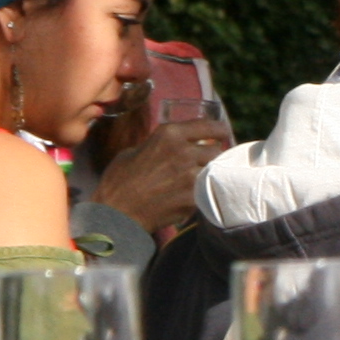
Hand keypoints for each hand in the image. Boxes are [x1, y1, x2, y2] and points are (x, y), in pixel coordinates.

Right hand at [93, 107, 234, 235]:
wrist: (116, 212)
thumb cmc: (119, 180)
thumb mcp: (134, 151)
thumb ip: (157, 145)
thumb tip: (172, 146)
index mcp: (169, 134)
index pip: (208, 126)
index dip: (219, 130)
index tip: (223, 134)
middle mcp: (183, 151)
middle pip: (216, 151)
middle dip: (213, 157)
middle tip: (208, 163)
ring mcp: (190, 176)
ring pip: (214, 172)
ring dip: (210, 175)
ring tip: (203, 179)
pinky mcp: (193, 198)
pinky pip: (206, 192)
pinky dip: (203, 194)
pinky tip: (195, 197)